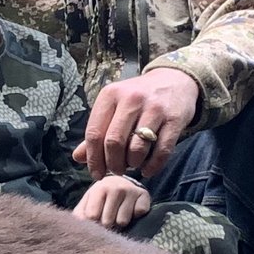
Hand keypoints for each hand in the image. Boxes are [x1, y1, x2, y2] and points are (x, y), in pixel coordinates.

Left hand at [75, 174, 151, 230]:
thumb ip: (79, 215)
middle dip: (107, 225)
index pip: (92, 217)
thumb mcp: (87, 203)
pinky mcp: (144, 196)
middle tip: (108, 218)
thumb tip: (79, 227)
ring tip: (118, 215)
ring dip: (120, 223)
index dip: (93, 223)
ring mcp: (131, 191)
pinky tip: (130, 210)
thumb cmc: (100, 198)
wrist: (120, 184)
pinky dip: (134, 217)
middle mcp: (116, 188)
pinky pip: (138, 215)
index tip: (95, 220)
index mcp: (100, 189)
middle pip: (108, 221)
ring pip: (123, 221)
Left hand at [76, 68, 200, 181]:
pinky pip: (161, 151)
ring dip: (132, 164)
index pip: (94, 133)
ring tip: (132, 165)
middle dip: (113, 164)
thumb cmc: (138, 98)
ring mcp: (154, 108)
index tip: (96, 173)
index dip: (93, 158)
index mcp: (110, 95)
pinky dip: (152, 166)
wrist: (175, 80)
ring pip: (137, 148)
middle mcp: (131, 99)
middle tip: (116, 170)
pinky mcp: (174, 119)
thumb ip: (97, 131)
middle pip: (114, 142)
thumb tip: (77, 157)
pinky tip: (147, 170)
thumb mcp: (114, 106)